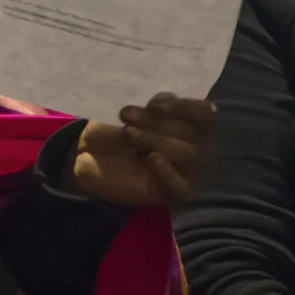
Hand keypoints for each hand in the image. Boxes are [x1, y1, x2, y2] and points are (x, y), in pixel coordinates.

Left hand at [68, 94, 216, 207]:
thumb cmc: (115, 130)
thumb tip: (168, 101)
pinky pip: (180, 186)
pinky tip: (151, 159)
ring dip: (156, 140)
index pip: (206, 113)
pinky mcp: (170, 193)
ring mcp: (184, 172)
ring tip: (127, 133)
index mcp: (190, 123)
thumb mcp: (132, 113)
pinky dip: (168, 172)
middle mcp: (195, 147)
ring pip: (188, 154)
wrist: (87, 156)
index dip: (185, 107)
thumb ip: (154, 107)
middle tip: (126, 115)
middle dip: (158, 122)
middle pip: (194, 133)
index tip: (154, 106)